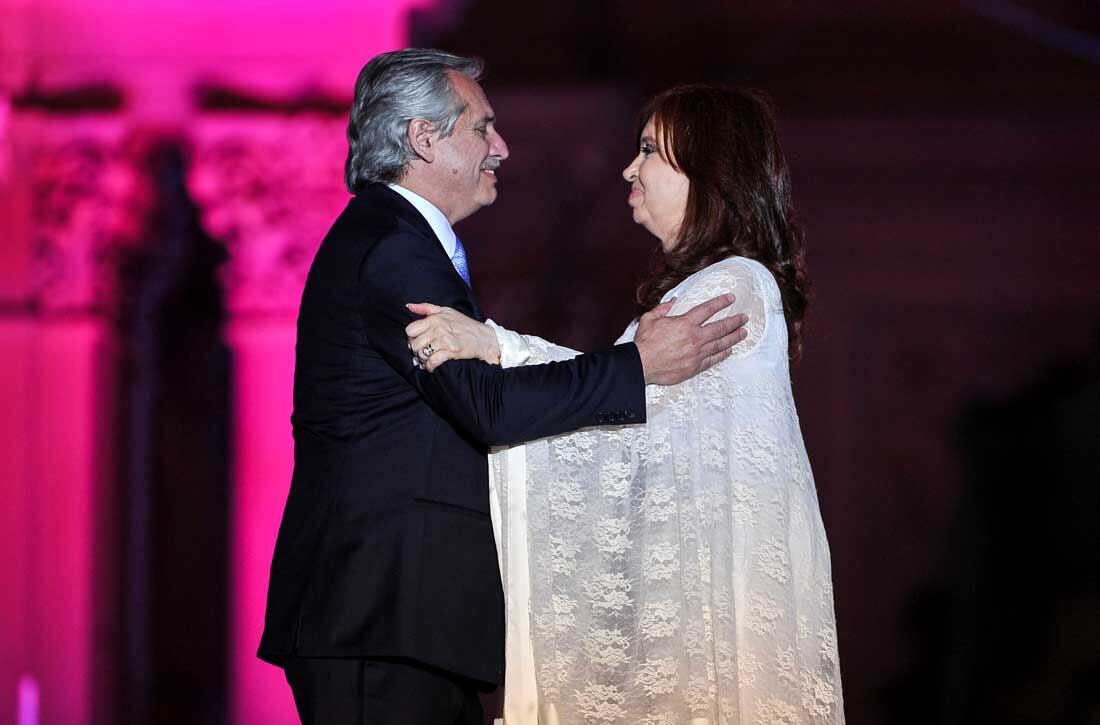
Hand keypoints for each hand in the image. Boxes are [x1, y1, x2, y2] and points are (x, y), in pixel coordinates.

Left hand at [405, 303, 500, 371]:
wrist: (484, 338)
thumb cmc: (465, 324)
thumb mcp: (446, 311)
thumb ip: (426, 308)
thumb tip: (409, 306)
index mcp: (434, 318)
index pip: (410, 330)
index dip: (412, 338)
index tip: (417, 341)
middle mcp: (438, 328)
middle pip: (414, 345)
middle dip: (417, 352)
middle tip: (423, 353)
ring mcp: (445, 340)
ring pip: (422, 354)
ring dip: (423, 360)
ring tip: (427, 360)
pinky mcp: (451, 351)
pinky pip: (432, 362)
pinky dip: (430, 367)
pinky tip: (432, 367)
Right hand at [634, 294, 748, 384]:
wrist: (642, 365)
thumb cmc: (644, 342)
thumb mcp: (650, 319)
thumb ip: (663, 308)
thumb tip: (674, 300)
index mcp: (685, 323)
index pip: (707, 309)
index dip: (721, 302)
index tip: (731, 298)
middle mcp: (694, 337)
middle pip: (720, 327)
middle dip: (734, 321)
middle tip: (744, 318)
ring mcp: (697, 353)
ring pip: (721, 343)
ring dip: (733, 337)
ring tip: (743, 332)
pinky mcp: (695, 366)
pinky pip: (713, 359)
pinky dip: (723, 354)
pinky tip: (729, 350)